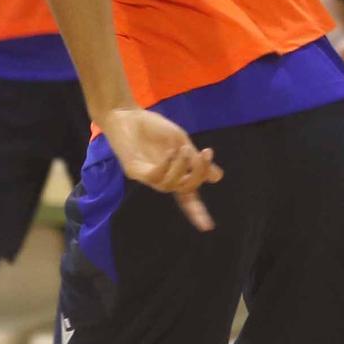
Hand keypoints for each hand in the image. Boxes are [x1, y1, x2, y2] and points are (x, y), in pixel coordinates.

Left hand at [101, 107, 223, 230]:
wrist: (126, 114)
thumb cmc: (153, 128)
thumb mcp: (181, 141)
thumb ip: (195, 160)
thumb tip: (218, 178)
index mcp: (175, 174)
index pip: (188, 198)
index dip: (197, 212)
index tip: (208, 228)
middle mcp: (161, 179)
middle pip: (184, 190)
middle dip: (198, 175)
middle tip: (206, 154)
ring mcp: (147, 177)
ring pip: (169, 185)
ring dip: (182, 167)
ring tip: (184, 149)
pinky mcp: (135, 171)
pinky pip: (154, 176)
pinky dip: (166, 165)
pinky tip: (170, 152)